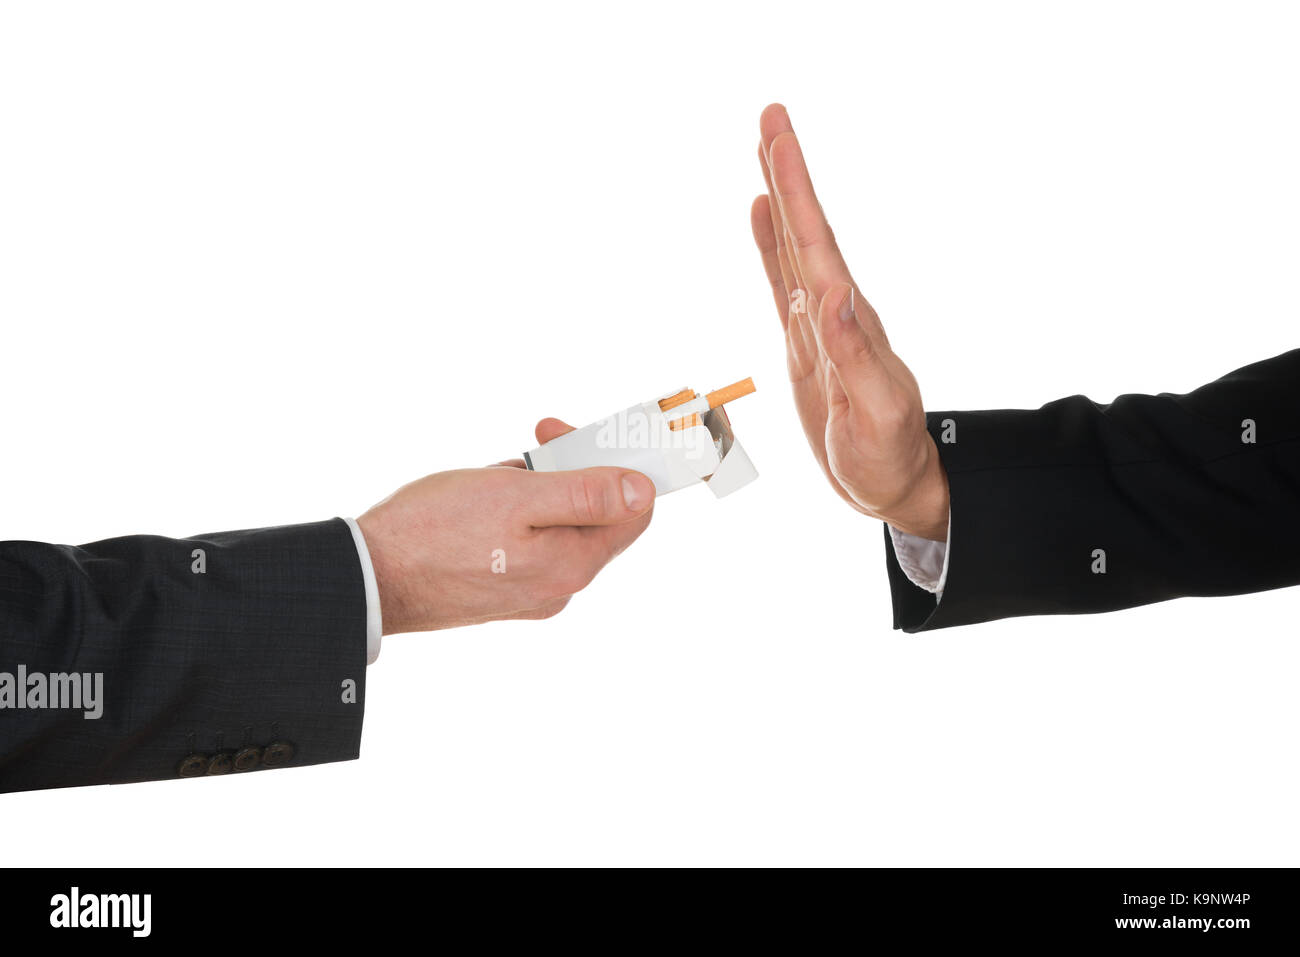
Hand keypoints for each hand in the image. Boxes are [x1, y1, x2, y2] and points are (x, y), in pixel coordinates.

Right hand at [357, 419, 653, 633]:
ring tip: (495, 475)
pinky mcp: (500, 592)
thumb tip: (641, 491)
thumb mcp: (516, 496)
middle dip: (570, 471)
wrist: (370, 577)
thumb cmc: (435, 531)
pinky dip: (515, 512)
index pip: (634, 510)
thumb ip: (585, 494)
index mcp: (572, 563)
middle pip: (594, 516)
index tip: (580, 437)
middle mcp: (559, 586)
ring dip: (537, 488)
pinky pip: (528, 541)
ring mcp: (530, 592)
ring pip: (556, 525)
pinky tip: (482, 498)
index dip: (617, 464)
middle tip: (536, 441)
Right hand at [750, 103, 948, 541]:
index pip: (817, 244)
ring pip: (793, 248)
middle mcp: (834, 311)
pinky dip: (770, 246)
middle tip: (772, 116)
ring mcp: (818, 324)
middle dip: (787, 174)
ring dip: (779, 199)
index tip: (779, 140)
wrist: (894, 482)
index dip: (796, 191)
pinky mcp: (806, 343)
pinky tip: (761, 219)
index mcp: (848, 322)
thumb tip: (834, 295)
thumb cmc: (886, 456)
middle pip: (805, 230)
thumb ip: (853, 353)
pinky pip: (783, 282)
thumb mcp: (875, 412)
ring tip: (765, 151)